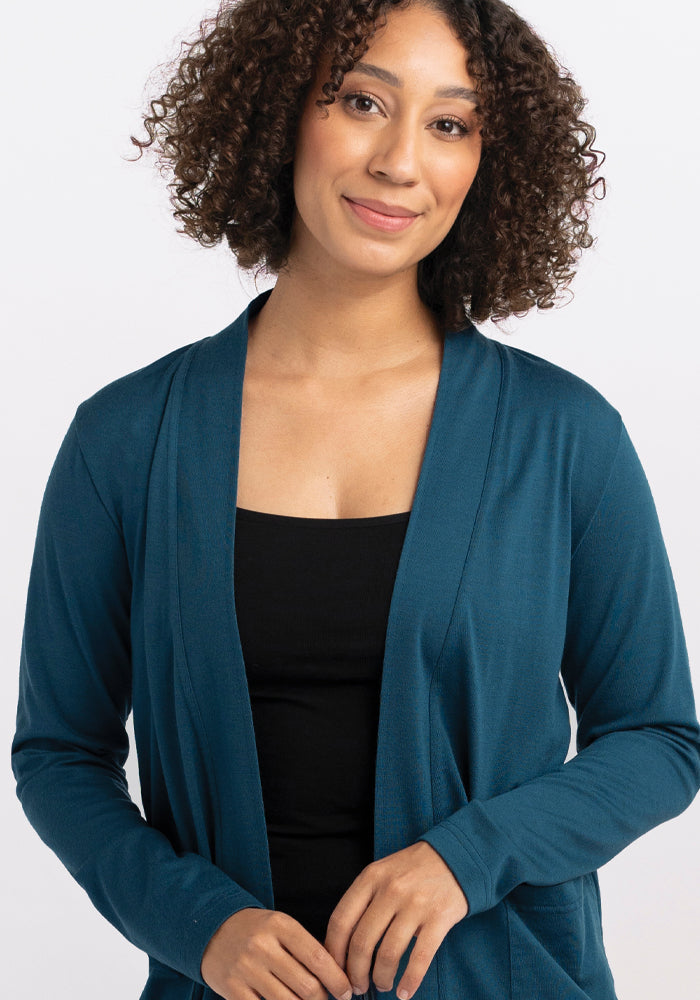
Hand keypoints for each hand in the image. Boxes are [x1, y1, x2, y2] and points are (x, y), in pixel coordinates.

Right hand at [201, 907, 353, 999]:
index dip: (337, 980)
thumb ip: (305, 947)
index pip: (318, 958)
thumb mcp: (280, 926)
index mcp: (280, 925)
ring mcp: (246, 969)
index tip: (346, 992)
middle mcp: (263, 946)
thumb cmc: (255, 931)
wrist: (212, 930)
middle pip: (306, 986)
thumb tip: (336, 976)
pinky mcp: (232, 989)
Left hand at [323, 841, 468, 998]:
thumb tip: (342, 944)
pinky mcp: (439, 918)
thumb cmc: (411, 869)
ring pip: (388, 954)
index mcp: (371, 878)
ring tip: (382, 984)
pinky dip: (410, 981)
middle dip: (355, 973)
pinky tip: (405, 992)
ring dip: (381, 978)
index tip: (334, 969)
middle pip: (362, 942)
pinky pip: (419, 958)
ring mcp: (416, 904)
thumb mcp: (381, 872)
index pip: (341, 921)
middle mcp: (391, 890)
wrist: (453, 856)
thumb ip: (363, 900)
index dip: (334, 952)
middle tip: (357, 986)